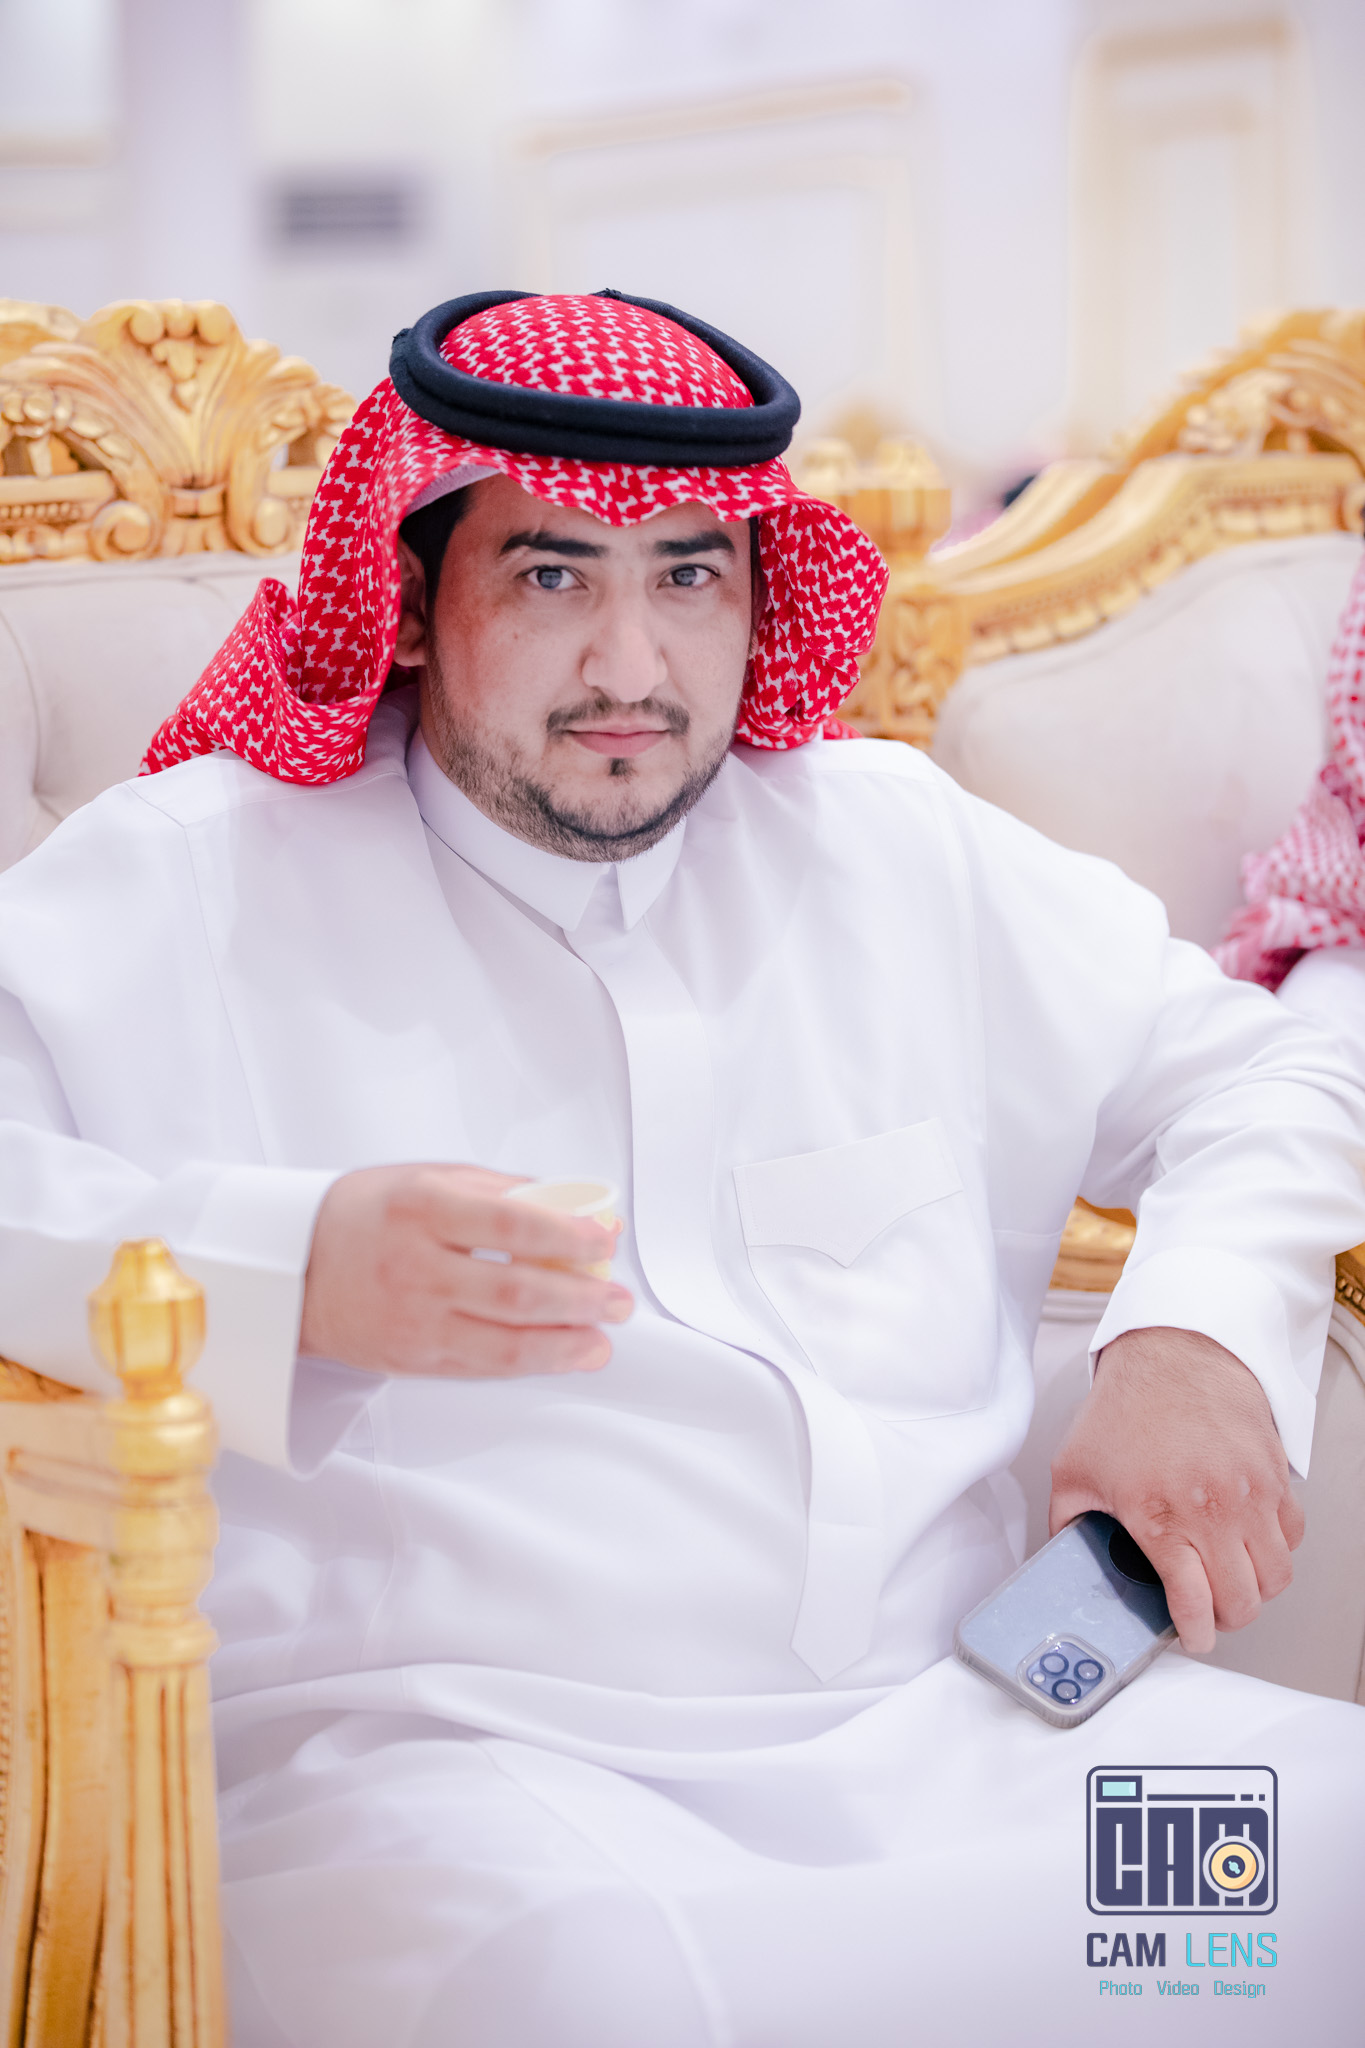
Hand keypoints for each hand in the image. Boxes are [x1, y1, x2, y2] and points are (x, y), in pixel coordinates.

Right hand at [299, 1164, 629, 1378]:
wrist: (292, 1269)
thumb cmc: (369, 1214)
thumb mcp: (431, 1178)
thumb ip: (508, 1193)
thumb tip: (585, 1211)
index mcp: (421, 1208)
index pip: (511, 1224)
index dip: (567, 1236)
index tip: (605, 1241)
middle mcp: (415, 1266)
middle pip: (516, 1292)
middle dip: (581, 1300)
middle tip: (620, 1301)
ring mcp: (412, 1320)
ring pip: (503, 1344)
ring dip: (565, 1345)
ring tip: (602, 1339)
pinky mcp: (411, 1359)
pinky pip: (482, 1366)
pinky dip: (531, 1362)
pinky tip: (564, 1353)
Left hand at [1047, 1327, 1303, 1653]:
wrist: (1173, 1353)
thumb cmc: (1127, 1407)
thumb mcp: (1074, 1470)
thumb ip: (1067, 1524)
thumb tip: (1062, 1560)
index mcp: (1160, 1514)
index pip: (1195, 1603)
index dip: (1195, 1633)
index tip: (1192, 1636)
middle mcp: (1212, 1510)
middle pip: (1243, 1601)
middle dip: (1225, 1617)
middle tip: (1208, 1609)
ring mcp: (1251, 1494)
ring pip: (1275, 1576)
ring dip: (1253, 1588)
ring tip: (1228, 1579)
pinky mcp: (1276, 1477)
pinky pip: (1292, 1536)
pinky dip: (1275, 1550)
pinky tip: (1247, 1541)